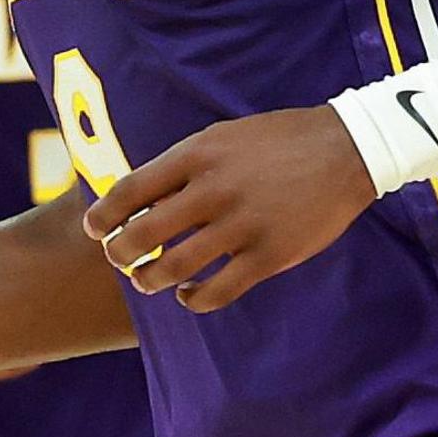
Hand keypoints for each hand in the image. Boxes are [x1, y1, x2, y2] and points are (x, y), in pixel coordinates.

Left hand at [84, 104, 376, 312]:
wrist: (344, 149)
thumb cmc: (275, 141)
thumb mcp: (220, 138)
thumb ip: (182, 166)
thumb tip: (138, 197)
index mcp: (196, 154)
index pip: (130, 190)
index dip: (103, 214)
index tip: (93, 229)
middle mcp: (213, 190)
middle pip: (144, 234)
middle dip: (119, 253)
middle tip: (117, 258)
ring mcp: (242, 225)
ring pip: (176, 267)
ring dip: (150, 280)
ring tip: (145, 281)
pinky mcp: (270, 255)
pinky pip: (219, 290)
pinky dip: (194, 299)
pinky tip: (187, 296)